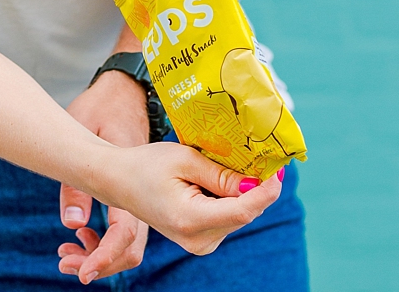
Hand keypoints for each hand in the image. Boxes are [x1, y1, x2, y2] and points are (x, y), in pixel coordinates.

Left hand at [56, 72, 149, 283]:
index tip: (84, 274)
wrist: (128, 87)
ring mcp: (145, 193)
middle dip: (101, 263)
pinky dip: (108, 240)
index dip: (107, 257)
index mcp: (132, 176)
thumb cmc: (103, 103)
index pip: (126, 232)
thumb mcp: (82, 130)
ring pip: (131, 241)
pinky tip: (84, 233)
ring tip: (67, 253)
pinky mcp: (141, 192)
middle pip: (131, 246)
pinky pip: (130, 227)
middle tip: (65, 263)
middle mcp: (145, 191)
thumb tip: (74, 224)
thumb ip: (76, 180)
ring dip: (103, 254)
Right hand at [99, 142, 282, 257]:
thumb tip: (255, 183)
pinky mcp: (201, 240)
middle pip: (243, 213)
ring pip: (237, 215)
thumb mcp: (184, 159)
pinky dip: (229, 198)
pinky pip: (226, 217)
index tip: (279, 169)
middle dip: (254, 186)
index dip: (266, 191)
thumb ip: (220, 174)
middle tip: (261, 155)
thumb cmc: (146, 165)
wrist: (119, 182)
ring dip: (241, 191)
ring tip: (231, 163)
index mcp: (191, 220)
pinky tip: (219, 178)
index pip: (243, 211)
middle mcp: (198, 240)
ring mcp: (200, 244)